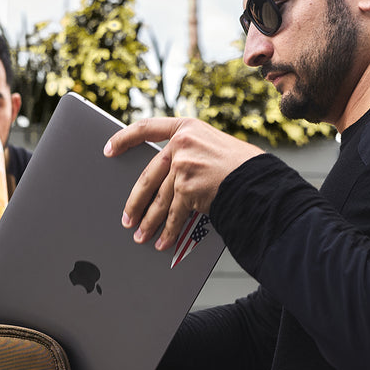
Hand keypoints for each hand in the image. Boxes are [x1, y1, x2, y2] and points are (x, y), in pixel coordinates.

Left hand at [104, 117, 262, 249]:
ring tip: (141, 236)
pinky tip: (163, 242)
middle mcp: (182, 143)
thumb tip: (167, 178)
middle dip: (135, 202)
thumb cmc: (242, 167)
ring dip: (149, 222)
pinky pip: (173, 214)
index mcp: (187, 127)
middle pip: (148, 176)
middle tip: (127, 218)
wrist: (260, 180)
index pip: (147, 127)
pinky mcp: (188, 187)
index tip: (109, 149)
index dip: (125, 138)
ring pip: (159, 199)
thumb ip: (191, 153)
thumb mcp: (214, 146)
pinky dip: (168, 232)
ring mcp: (183, 165)